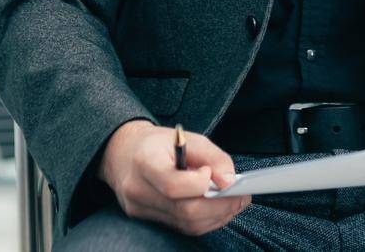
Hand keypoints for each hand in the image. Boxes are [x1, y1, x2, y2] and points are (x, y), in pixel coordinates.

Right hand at [98, 120, 248, 235]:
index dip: (200, 184)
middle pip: (184, 210)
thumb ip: (212, 157)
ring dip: (217, 216)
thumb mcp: (187, 137)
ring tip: (234, 201)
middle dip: (219, 206)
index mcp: (145, 162)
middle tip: (241, 196)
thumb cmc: (157, 144)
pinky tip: (217, 208)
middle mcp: (138, 190)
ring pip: (186, 224)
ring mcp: (140, 209)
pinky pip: (182, 227)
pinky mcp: (148, 219)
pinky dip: (205, 220)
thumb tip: (230, 182)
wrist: (123, 153)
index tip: (212, 174)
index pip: (173, 185)